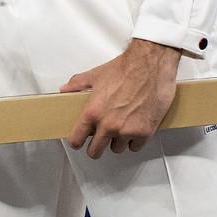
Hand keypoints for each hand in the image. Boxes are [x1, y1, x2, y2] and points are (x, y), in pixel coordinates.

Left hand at [59, 38, 183, 157]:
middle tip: (99, 141)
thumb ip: (77, 84)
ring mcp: (127, 131)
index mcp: (93, 112)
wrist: (151, 65)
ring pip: (117, 149)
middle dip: (96, 147)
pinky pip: (135, 146)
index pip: (76, 139)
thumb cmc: (125, 69)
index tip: (78, 142)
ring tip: (119, 129)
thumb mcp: (95, 75)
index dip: (76, 142)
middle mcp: (109, 125)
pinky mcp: (145, 132)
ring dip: (117, 141)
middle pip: (95, 151)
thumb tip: (65, 89)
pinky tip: (134, 129)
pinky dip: (134, 140)